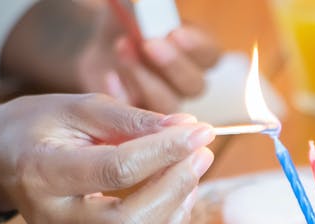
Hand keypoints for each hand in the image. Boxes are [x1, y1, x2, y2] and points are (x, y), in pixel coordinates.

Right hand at [0, 93, 214, 223]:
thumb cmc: (40, 127)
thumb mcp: (78, 107)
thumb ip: (131, 119)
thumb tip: (187, 128)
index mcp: (40, 172)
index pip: (115, 170)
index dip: (165, 151)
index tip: (198, 131)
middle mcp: (49, 220)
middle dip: (174, 189)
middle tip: (200, 155)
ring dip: (175, 221)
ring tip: (190, 180)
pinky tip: (175, 206)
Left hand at [75, 9, 221, 112]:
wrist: (103, 46)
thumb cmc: (129, 22)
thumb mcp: (140, 8)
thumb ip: (152, 8)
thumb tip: (151, 5)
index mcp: (197, 53)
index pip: (210, 55)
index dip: (197, 47)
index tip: (175, 33)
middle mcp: (185, 83)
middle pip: (194, 85)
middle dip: (172, 64)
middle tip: (149, 44)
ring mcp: (163, 103)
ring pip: (169, 105)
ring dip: (146, 80)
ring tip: (122, 50)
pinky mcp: (140, 119)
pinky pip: (138, 121)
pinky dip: (123, 98)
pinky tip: (110, 77)